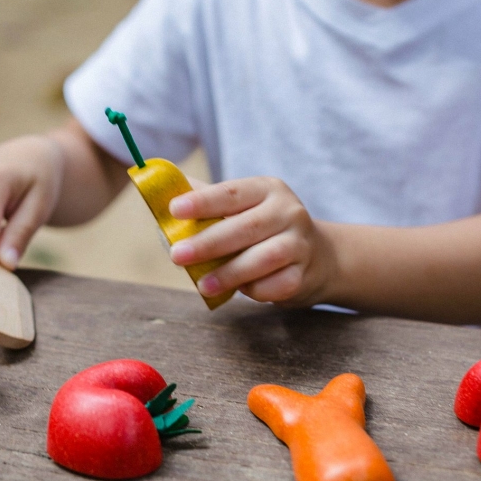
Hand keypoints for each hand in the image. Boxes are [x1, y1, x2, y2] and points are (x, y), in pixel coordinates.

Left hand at [167, 177, 335, 306]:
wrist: (319, 257)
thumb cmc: (263, 229)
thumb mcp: (242, 207)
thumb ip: (206, 203)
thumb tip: (161, 197)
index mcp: (266, 189)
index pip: (231, 193)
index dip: (202, 202)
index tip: (175, 210)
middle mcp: (288, 211)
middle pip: (246, 227)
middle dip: (207, 243)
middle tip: (177, 255)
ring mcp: (300, 243)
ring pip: (263, 258)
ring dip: (228, 273)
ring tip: (202, 285)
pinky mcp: (304, 274)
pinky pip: (276, 285)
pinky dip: (254, 290)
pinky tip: (240, 291)